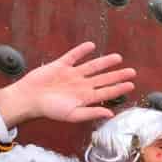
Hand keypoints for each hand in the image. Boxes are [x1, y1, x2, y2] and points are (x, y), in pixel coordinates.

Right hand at [0, 42, 135, 126]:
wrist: (29, 99)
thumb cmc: (49, 110)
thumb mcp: (72, 115)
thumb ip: (91, 113)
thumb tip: (111, 114)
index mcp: (85, 97)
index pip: (106, 92)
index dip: (119, 88)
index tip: (132, 85)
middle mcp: (81, 85)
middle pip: (103, 78)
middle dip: (118, 75)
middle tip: (132, 71)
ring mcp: (71, 74)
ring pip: (92, 66)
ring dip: (105, 62)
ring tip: (118, 58)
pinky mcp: (60, 65)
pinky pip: (73, 56)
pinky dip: (82, 51)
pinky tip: (91, 46)